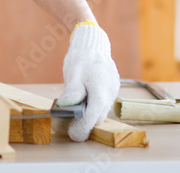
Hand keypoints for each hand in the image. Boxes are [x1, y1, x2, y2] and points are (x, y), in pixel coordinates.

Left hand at [57, 22, 120, 141]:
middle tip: (67, 124)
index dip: (82, 128)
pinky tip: (82, 99)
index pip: (93, 117)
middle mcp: (110, 94)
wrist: (93, 44)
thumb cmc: (82, 57)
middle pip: (97, 117)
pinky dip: (92, 105)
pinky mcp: (111, 90)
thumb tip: (67, 107)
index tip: (73, 134)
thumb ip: (72, 91)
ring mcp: (113, 92)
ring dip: (88, 114)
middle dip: (84, 123)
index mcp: (101, 91)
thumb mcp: (73, 73)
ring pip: (100, 110)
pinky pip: (102, 103)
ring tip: (73, 110)